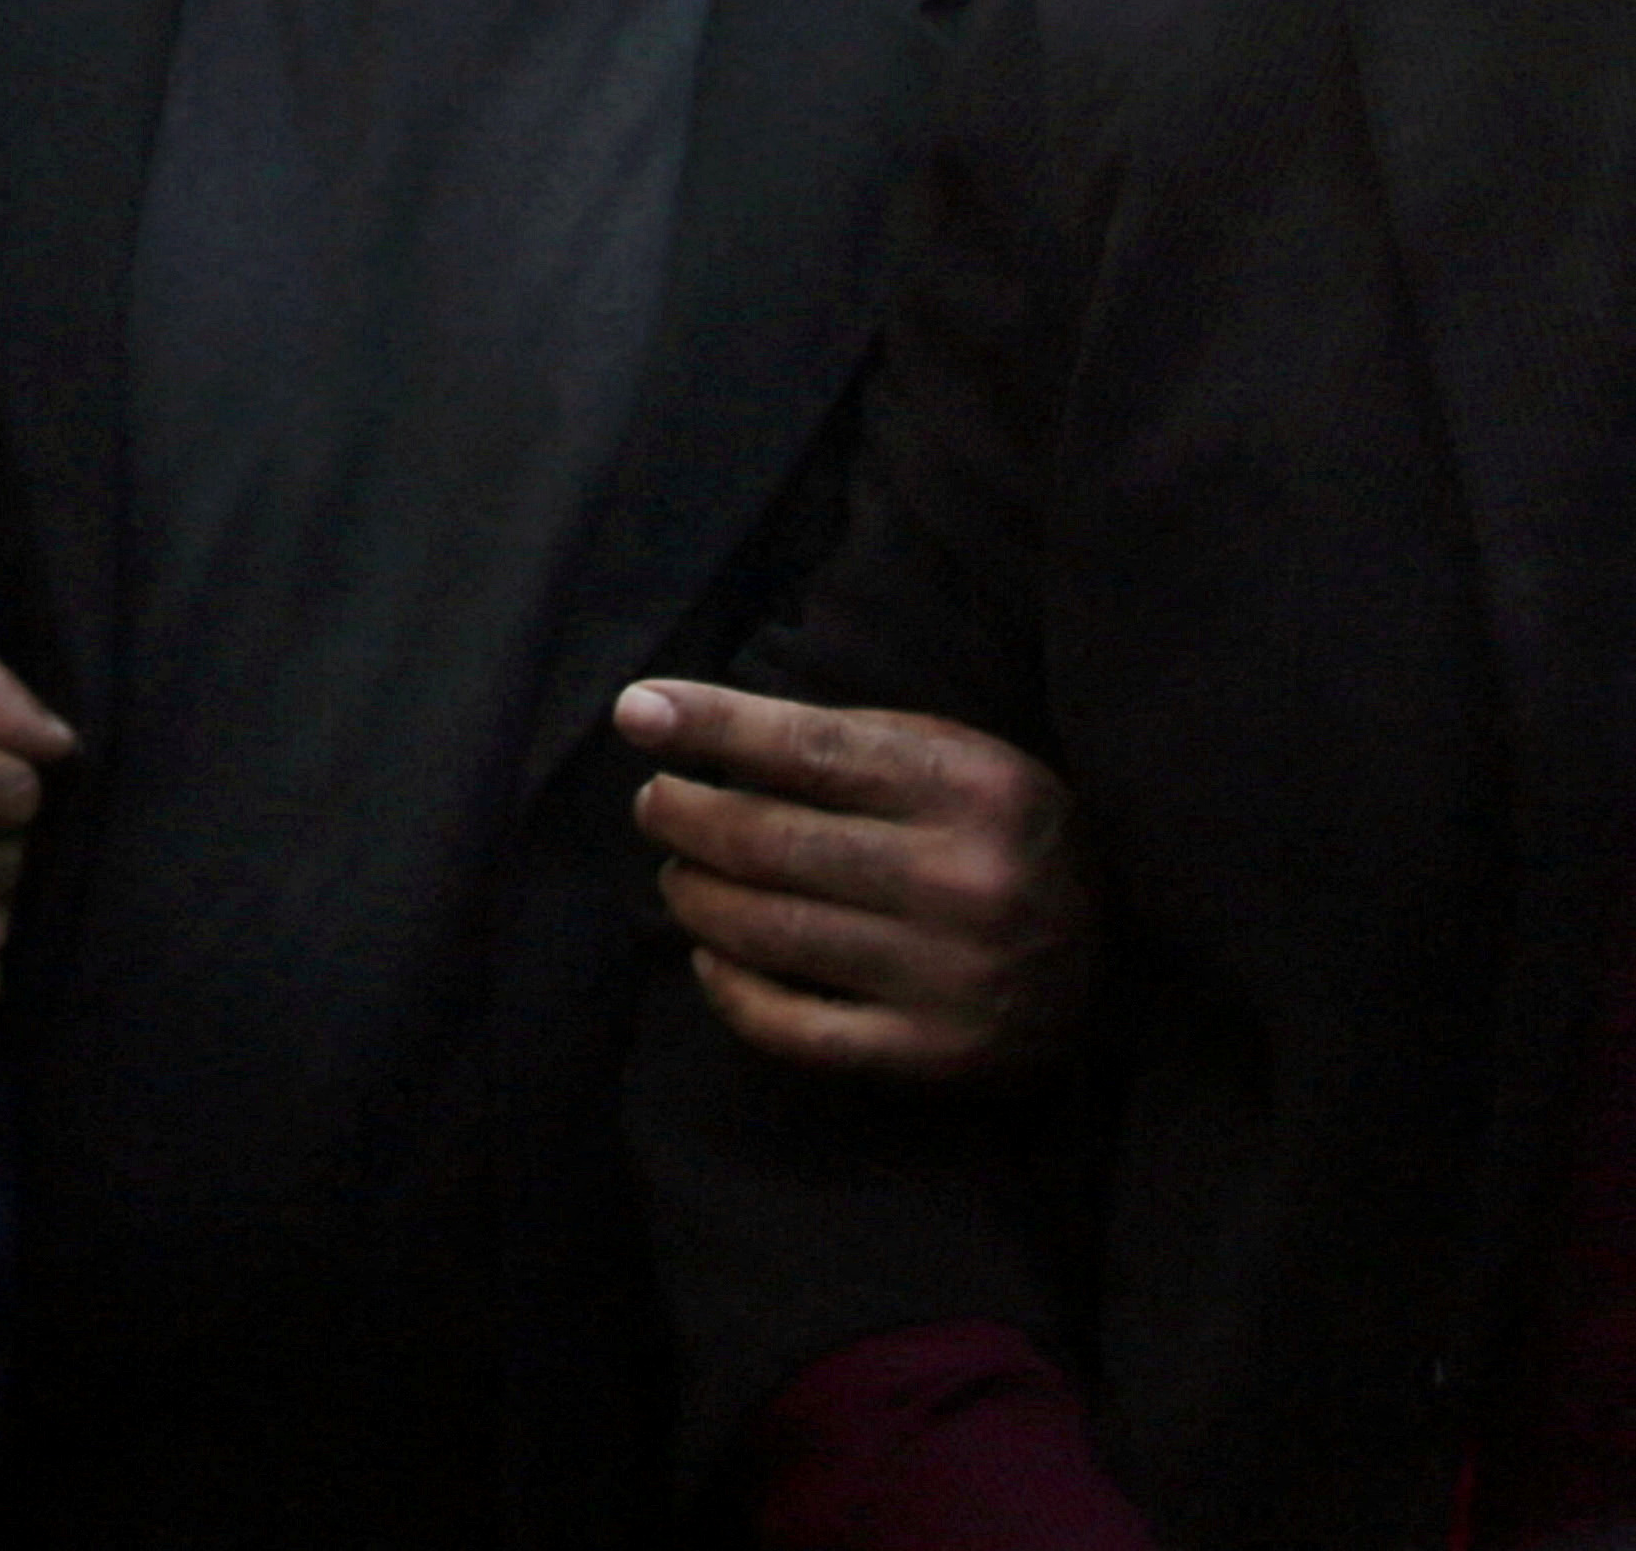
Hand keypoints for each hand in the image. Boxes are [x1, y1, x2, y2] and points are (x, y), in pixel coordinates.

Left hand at [620, 678, 1091, 1081]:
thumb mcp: (954, 758)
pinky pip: (792, 1026)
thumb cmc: (1005, 833)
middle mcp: (966, 880)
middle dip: (683, 816)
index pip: (807, 748)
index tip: (636, 712)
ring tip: (680, 872)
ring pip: (766, 930)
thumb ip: (837, 740)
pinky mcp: (938, 1055)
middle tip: (656, 805)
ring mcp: (953, 975)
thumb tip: (675, 718)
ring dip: (694, 895)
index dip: (709, 726)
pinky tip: (711, 956)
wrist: (1130, 954)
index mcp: (974, 787)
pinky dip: (729, 988)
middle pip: (768, 842)